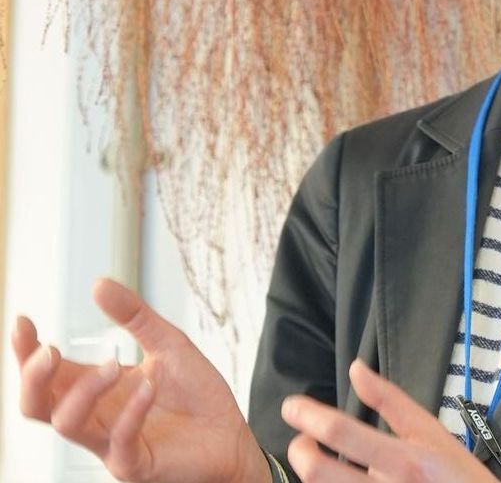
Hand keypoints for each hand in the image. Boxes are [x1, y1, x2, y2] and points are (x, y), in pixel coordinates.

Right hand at [13, 277, 268, 482]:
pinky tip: (148, 386)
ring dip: (84, 390)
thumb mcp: (168, 343)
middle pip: (38, 407)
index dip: (26, 353)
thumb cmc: (196, 395)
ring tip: (113, 364)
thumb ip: (135, 316)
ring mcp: (112, 444)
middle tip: (49, 350)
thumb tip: (99, 284)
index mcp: (98, 388)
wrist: (231, 435)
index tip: (23, 322)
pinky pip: (119, 444)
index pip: (48, 374)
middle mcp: (97, 417)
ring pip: (69, 424)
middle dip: (33, 378)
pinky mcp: (136, 464)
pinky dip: (131, 412)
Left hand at [282, 359, 500, 481]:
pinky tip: (333, 478)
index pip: (344, 433)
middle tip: (301, 442)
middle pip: (321, 473)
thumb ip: (390, 400)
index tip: (292, 407)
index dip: (309, 416)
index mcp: (405, 460)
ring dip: (312, 475)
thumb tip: (356, 368)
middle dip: (299, 453)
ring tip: (316, 462)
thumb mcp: (430, 432)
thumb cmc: (457, 476)